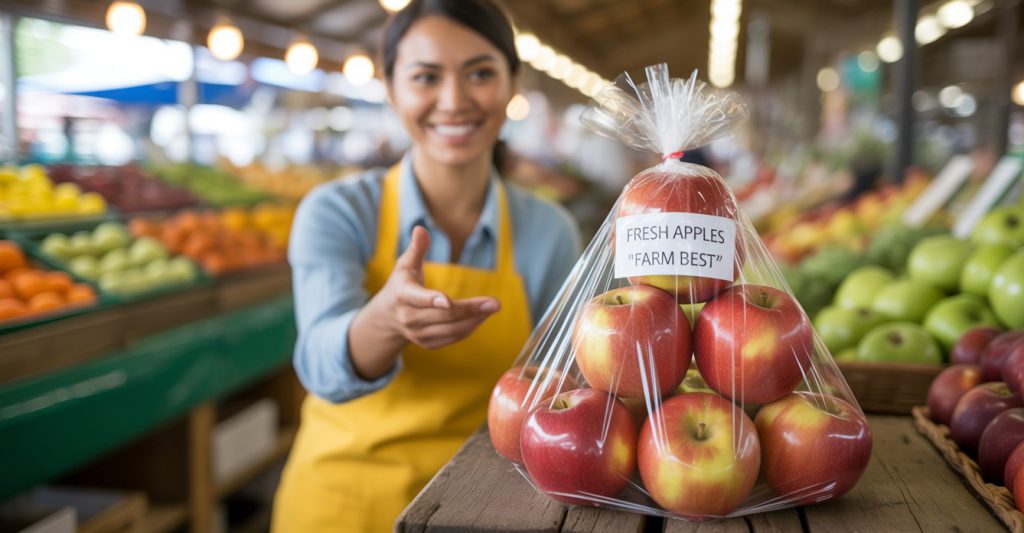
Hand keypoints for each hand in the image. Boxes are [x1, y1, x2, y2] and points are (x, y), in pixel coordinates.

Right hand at [379, 225, 499, 348]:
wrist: (387, 317)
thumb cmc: (401, 284)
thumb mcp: (405, 265)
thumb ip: (416, 248)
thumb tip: (421, 229)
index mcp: (403, 295)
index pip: (418, 298)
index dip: (432, 300)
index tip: (448, 300)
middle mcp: (409, 317)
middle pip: (444, 315)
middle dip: (471, 309)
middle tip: (495, 303)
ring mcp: (418, 333)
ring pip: (451, 329)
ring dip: (475, 319)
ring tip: (492, 308)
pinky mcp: (427, 343)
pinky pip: (452, 338)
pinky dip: (469, 328)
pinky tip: (481, 317)